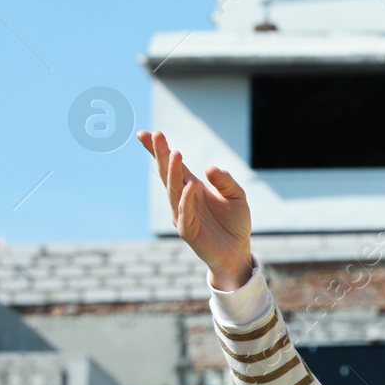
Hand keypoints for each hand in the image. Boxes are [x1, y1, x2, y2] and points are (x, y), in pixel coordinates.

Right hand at [138, 130, 252, 289]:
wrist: (237, 250)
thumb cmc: (235, 222)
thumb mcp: (236, 196)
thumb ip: (225, 181)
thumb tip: (209, 168)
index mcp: (191, 186)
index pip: (172, 165)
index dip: (158, 150)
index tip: (147, 133)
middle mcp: (183, 198)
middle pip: (168, 173)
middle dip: (161, 154)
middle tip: (157, 135)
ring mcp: (182, 214)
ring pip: (174, 191)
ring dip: (173, 172)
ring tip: (175, 153)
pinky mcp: (188, 230)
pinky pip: (185, 212)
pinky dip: (186, 199)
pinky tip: (190, 185)